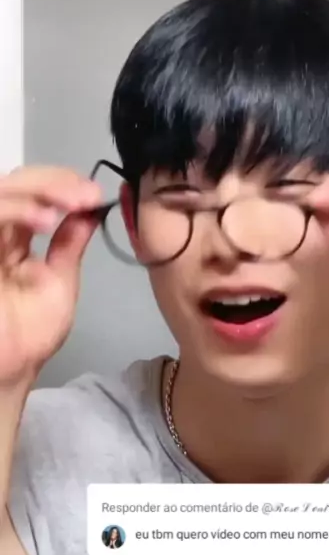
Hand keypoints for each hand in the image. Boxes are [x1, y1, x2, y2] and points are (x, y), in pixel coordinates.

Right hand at [0, 166, 101, 386]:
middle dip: (52, 183)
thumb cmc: (28, 336)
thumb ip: (69, 244)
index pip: (29, 192)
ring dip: (36, 191)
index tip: (92, 194)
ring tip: (70, 205)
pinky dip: (14, 210)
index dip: (59, 183)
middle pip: (12, 183)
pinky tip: (44, 220)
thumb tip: (89, 211)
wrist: (11, 371)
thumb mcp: (59, 281)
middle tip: (85, 195)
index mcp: (12, 239)